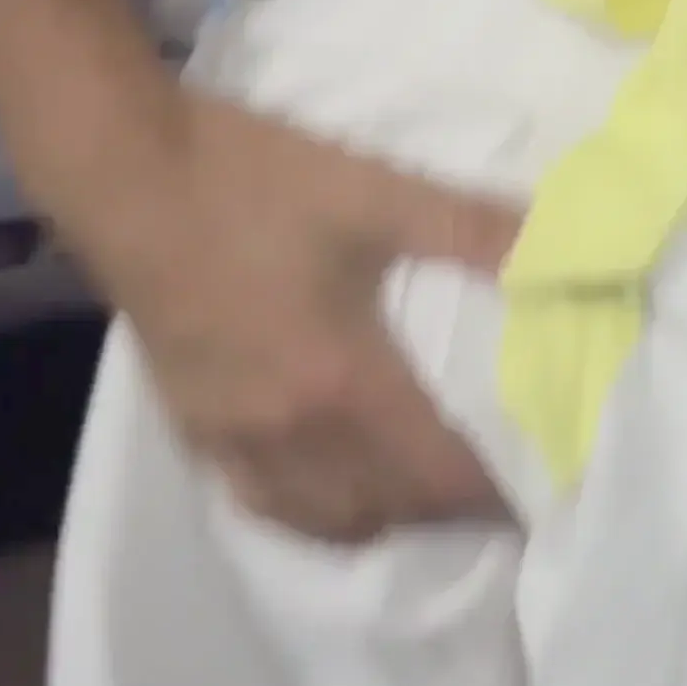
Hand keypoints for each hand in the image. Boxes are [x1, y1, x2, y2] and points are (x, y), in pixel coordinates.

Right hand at [74, 93, 523, 541]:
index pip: (440, 476)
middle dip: (451, 512)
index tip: (540, 495)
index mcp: (347, 382)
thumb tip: (564, 240)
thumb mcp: (376, 192)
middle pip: (391, 508)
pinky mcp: (193, 425)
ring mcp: (235, 436)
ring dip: (388, 517)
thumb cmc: (252, 178)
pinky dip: (316, 512)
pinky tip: (340, 492)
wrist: (122, 167)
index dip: (495, 497)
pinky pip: (264, 502)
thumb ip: (473, 226)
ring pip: (328, 517)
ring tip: (429, 496)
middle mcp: (293, 430)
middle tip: (500, 496)